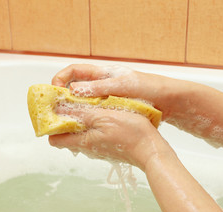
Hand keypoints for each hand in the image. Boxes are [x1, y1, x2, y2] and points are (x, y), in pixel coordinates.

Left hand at [48, 105, 165, 170]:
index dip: (51, 125)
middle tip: (73, 102)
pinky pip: (95, 134)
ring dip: (82, 119)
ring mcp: (99, 148)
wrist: (151, 148)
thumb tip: (59, 109)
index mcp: (82, 141)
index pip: (54, 139)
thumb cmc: (130, 132)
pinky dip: (95, 123)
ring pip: (82, 133)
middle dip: (67, 118)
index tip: (54, 110)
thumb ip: (79, 113)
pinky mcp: (109, 145)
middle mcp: (88, 148)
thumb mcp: (102, 116)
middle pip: (68, 134)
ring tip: (91, 105)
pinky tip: (105, 113)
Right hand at [52, 64, 181, 119]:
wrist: (168, 100)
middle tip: (56, 113)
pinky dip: (87, 119)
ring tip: (68, 123)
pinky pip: (94, 113)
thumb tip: (73, 91)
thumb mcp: (121, 86)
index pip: (73, 71)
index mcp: (101, 73)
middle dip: (63, 99)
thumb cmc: (147, 87)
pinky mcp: (113, 109)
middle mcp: (101, 84)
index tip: (54, 92)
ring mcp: (107, 97)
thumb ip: (98, 87)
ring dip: (74, 111)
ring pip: (84, 103)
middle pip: (75, 89)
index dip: (60, 79)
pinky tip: (85, 128)